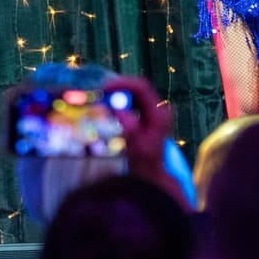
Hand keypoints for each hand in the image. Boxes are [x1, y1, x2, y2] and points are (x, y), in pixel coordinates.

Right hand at [103, 75, 184, 205]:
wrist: (152, 174)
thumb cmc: (144, 164)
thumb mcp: (137, 149)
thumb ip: (131, 131)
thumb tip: (120, 111)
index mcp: (159, 113)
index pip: (141, 88)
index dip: (122, 84)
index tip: (103, 88)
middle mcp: (159, 108)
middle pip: (138, 87)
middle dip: (118, 87)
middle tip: (98, 92)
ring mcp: (154, 110)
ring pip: (134, 92)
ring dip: (117, 93)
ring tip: (100, 98)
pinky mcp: (148, 114)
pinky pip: (132, 100)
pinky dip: (119, 100)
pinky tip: (107, 106)